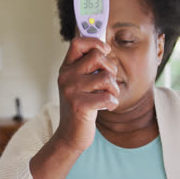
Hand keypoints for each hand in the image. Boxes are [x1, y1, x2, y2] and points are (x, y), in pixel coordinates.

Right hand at [55, 37, 119, 151]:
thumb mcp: (79, 83)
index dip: (95, 42)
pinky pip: (107, 96)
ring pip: (106, 77)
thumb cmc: (80, 107)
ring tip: (109, 96)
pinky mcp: (80, 106)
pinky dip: (113, 103)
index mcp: (66, 68)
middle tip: (108, 83)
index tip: (105, 51)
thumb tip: (105, 48)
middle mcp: (66, 77)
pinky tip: (107, 107)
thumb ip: (88, 67)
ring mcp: (71, 91)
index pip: (78, 43)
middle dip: (111, 68)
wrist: (69, 135)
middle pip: (97, 57)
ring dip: (114, 89)